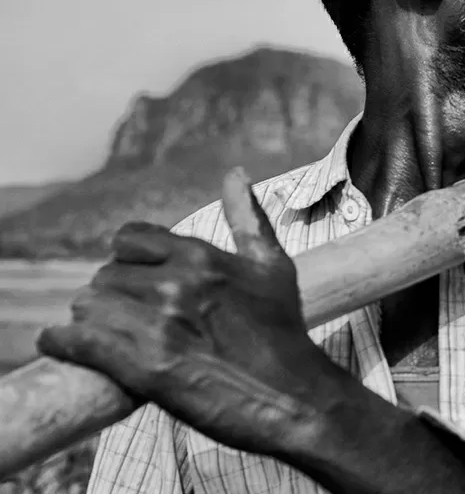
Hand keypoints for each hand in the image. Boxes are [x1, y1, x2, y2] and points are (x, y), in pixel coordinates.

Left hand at [38, 168, 339, 457]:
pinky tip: (66, 346)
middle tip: (127, 320)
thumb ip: (248, 218)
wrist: (294, 396)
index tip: (138, 283)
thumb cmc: (285, 331)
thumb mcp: (274, 266)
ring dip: (92, 321)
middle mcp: (177, 283)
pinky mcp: (144, 367)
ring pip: (88, 306)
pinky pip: (78, 341)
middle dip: (113, 297)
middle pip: (105, 276)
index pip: (129, 239)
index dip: (129, 261)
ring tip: (108, 337)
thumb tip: (236, 173)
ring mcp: (159, 325)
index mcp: (202, 256)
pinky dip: (64, 343)